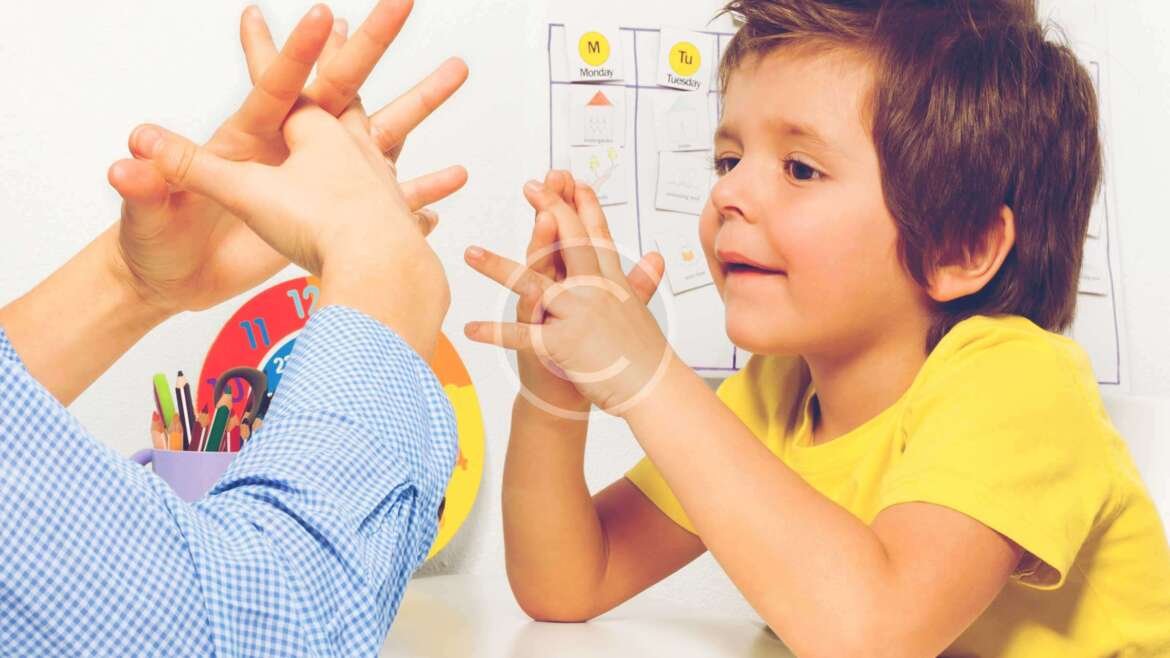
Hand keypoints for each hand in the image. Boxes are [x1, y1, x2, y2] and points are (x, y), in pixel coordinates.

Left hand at [106, 1, 467, 315]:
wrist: (171, 281)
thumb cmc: (157, 246)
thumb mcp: (150, 214)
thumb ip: (148, 186)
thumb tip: (127, 159)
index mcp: (249, 140)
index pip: (279, 85)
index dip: (299, 52)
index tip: (327, 17)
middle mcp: (291, 150)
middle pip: (342, 87)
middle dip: (371, 43)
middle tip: (402, 1)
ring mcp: (319, 181)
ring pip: (383, 134)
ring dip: (419, 102)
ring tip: (457, 70)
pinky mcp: (335, 219)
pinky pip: (391, 200)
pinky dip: (422, 189)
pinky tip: (453, 178)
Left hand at [464, 179, 667, 414]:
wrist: (652, 389)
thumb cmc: (645, 354)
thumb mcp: (640, 310)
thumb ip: (641, 280)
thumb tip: (655, 257)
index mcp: (611, 280)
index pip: (596, 234)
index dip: (582, 204)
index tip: (570, 178)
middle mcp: (595, 289)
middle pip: (570, 241)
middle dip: (550, 209)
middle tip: (530, 186)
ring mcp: (577, 314)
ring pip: (533, 282)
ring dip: (498, 267)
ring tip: (470, 253)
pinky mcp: (562, 344)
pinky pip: (521, 336)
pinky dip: (494, 334)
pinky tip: (470, 330)